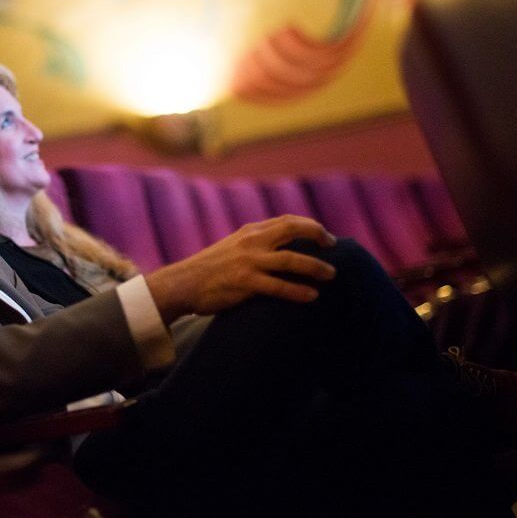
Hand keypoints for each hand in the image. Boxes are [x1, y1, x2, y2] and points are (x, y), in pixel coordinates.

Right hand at [144, 215, 337, 322]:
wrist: (183, 284)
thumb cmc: (209, 269)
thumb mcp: (233, 247)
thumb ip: (254, 244)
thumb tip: (280, 249)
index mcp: (250, 231)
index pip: (287, 220)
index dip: (310, 226)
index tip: (325, 237)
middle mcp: (252, 241)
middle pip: (293, 229)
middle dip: (317, 235)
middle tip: (333, 246)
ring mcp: (249, 262)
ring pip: (291, 260)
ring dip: (316, 267)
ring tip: (332, 275)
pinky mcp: (245, 283)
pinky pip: (278, 286)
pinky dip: (298, 291)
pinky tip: (312, 296)